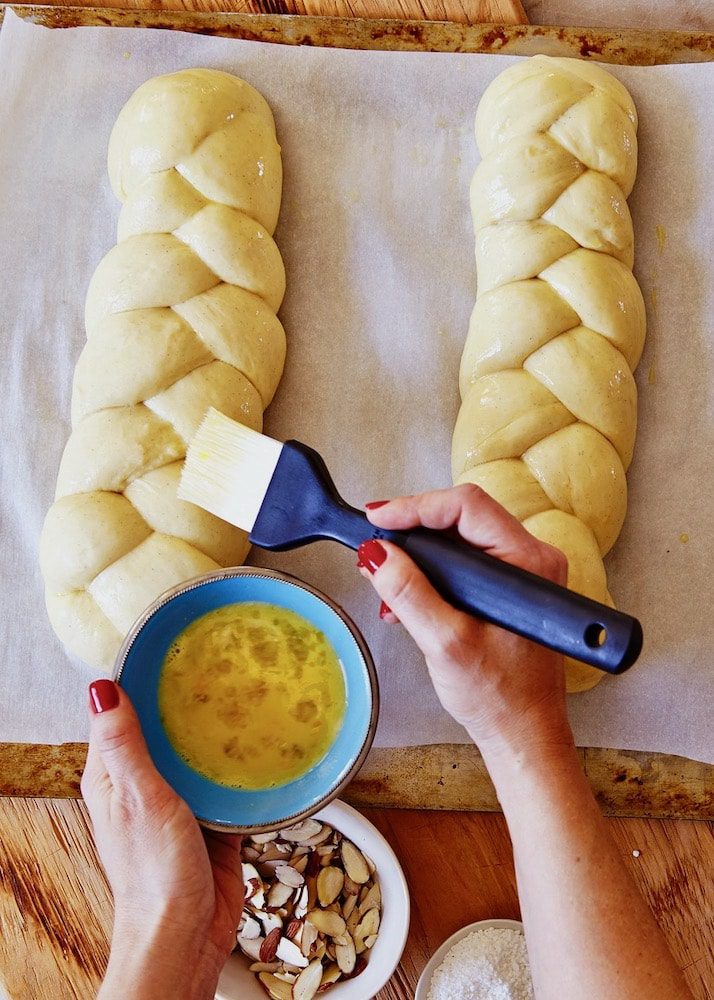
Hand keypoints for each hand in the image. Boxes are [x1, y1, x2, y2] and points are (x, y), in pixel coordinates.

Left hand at [81, 680, 243, 999]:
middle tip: (220, 660)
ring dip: (218, 729)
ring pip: (199, 751)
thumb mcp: (138, 798)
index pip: (122, 712)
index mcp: (113, 774)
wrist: (188, 933)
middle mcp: (144, 783)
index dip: (141, 678)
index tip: (169, 646)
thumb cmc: (154, 873)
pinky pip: (227, 780)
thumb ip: (124, 744)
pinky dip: (241, 762)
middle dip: (188, 698)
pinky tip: (262, 741)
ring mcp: (179, 800)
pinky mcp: (213, 818)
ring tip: (246, 689)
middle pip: (166, 728)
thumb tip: (101, 688)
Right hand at [358, 484, 573, 758]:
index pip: (466, 506)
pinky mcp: (508, 590)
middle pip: (460, 518)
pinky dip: (430, 575)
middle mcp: (532, 558)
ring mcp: (521, 574)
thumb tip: (375, 553)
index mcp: (528, 562)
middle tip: (373, 552)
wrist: (523, 734)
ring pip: (457, 541)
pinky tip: (405, 601)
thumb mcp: (445, 643)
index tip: (376, 520)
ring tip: (384, 586)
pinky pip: (463, 563)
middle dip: (411, 534)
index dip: (415, 507)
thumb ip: (409, 593)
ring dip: (416, 560)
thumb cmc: (498, 696)